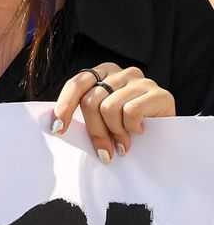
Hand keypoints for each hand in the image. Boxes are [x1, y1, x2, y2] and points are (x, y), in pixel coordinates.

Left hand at [51, 63, 173, 162]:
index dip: (64, 107)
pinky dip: (132, 127)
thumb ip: (86, 114)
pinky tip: (139, 131)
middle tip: (104, 152)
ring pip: (109, 108)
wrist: (168, 133)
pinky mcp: (160, 94)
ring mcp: (141, 80)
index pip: (76, 84)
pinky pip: (132, 111)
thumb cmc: (128, 125)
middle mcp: (121, 72)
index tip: (57, 129)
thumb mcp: (103, 116)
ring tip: (124, 143)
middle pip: (91, 101)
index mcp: (102, 72)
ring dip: (115, 132)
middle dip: (94, 131)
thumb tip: (57, 127)